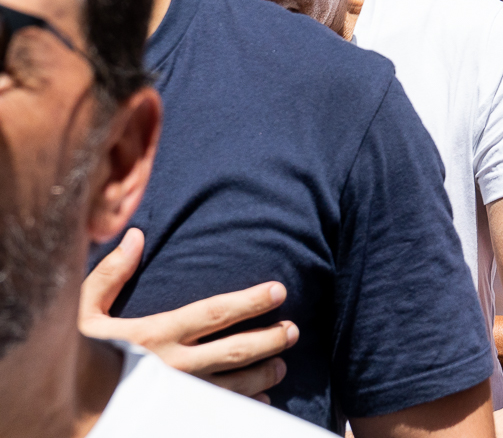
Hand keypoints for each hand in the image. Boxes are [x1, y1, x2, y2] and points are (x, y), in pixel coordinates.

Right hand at [79, 229, 297, 401]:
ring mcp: (176, 396)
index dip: (249, 301)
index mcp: (154, 335)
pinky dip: (242, 407)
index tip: (278, 291)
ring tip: (282, 362)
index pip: (213, 312)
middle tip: (293, 330)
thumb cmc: (74, 358)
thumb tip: (135, 235)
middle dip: (269, 339)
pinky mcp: (176, 417)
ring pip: (232, 387)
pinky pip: (217, 413)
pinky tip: (260, 400)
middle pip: (233, 352)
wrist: (61, 410)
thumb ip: (110, 276)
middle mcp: (171, 367)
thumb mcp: (82, 314)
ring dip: (262, 374)